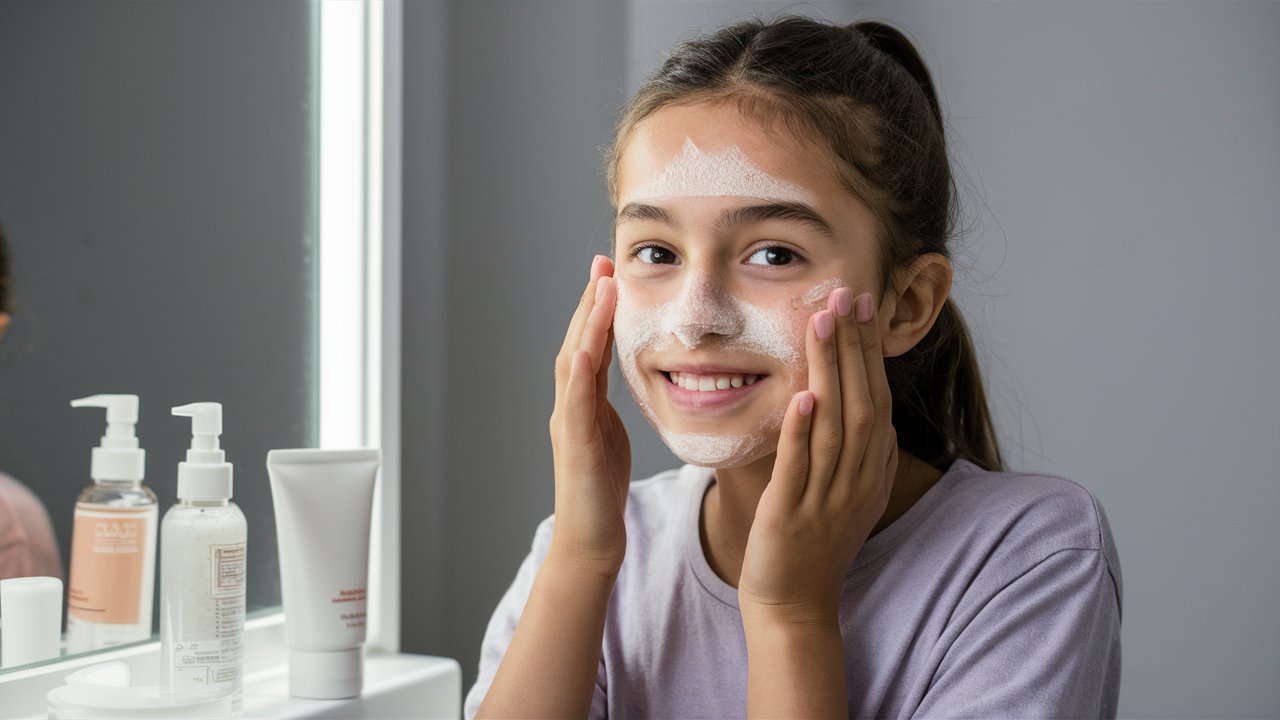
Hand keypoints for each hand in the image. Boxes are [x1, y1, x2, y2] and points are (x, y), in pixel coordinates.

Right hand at [547, 255, 631, 576]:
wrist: (589, 542)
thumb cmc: (601, 494)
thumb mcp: (610, 438)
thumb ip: (608, 407)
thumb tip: (620, 379)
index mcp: (583, 404)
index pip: (591, 346)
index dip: (599, 310)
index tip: (610, 272)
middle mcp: (569, 408)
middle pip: (577, 343)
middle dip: (590, 302)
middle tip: (602, 262)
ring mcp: (568, 426)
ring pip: (573, 364)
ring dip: (587, 325)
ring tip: (600, 288)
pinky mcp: (576, 448)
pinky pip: (575, 406)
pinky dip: (578, 375)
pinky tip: (586, 349)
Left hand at [738, 287, 899, 623]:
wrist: (794, 605)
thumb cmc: (814, 542)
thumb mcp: (846, 491)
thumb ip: (855, 450)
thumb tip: (862, 405)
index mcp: (870, 470)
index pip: (875, 397)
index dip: (869, 350)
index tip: (861, 304)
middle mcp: (856, 480)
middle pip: (861, 401)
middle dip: (854, 345)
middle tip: (845, 293)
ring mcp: (827, 498)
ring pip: (835, 424)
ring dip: (830, 370)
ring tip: (824, 322)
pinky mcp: (792, 515)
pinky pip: (801, 467)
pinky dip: (803, 431)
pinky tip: (803, 396)